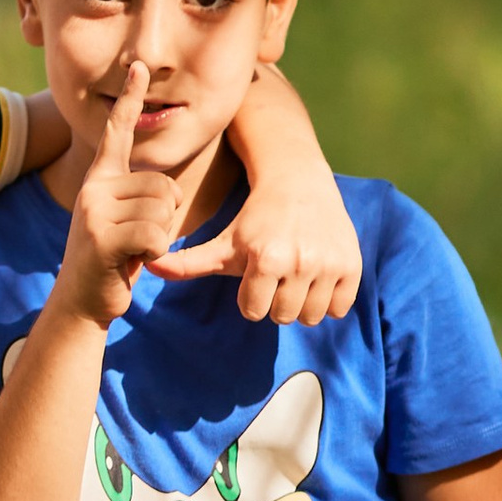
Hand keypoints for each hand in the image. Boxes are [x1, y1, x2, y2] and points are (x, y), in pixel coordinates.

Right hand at [56, 64, 188, 326]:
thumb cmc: (111, 261)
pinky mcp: (101, 237)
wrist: (80, 302)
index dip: (130, 99)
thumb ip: (137, 198)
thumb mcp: (122, 220)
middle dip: (164, 218)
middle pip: (164, 186)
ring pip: (162, 211)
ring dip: (158, 238)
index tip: (139, 66)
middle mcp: (94, 188)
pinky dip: (154, 255)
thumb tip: (168, 191)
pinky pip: (156, 235)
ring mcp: (94, 211)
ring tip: (132, 250)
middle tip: (136, 240)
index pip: (118, 132)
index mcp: (100, 179)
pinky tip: (131, 262)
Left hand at [164, 155, 360, 323]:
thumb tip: (149, 268)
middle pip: (282, 317)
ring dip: (301, 302)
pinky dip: (329, 299)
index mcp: (267, 258)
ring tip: (296, 275)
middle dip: (274, 300)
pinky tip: (317, 275)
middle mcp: (301, 261)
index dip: (250, 297)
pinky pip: (338, 309)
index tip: (254, 275)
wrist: (299, 183)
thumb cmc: (253, 218)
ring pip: (310, 317)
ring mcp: (330, 264)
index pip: (254, 312)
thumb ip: (188, 262)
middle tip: (275, 274)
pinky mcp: (353, 266)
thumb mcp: (223, 242)